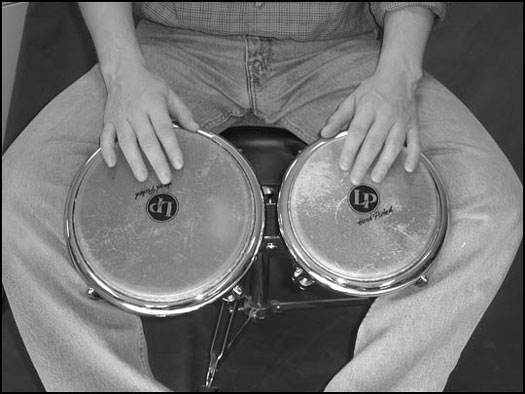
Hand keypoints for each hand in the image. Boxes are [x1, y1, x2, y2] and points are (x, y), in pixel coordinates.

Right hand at [100, 62, 198, 183]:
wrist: (123, 71)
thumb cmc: (149, 85)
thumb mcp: (169, 94)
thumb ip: (183, 112)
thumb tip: (196, 128)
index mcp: (154, 105)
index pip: (164, 130)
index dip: (172, 148)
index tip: (179, 164)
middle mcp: (136, 113)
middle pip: (147, 140)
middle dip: (156, 161)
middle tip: (165, 178)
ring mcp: (121, 118)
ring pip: (127, 142)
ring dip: (134, 161)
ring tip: (142, 177)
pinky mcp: (108, 121)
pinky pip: (105, 138)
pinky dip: (106, 151)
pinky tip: (112, 164)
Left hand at [320, 69, 420, 184]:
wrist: (399, 76)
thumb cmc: (373, 90)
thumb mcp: (352, 99)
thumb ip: (338, 118)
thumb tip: (324, 133)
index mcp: (368, 109)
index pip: (357, 132)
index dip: (350, 150)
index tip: (343, 166)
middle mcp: (386, 115)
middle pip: (374, 142)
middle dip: (364, 162)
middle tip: (356, 179)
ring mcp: (401, 121)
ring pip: (394, 145)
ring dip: (385, 163)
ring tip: (376, 178)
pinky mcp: (414, 124)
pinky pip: (416, 142)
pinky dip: (414, 156)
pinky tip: (408, 169)